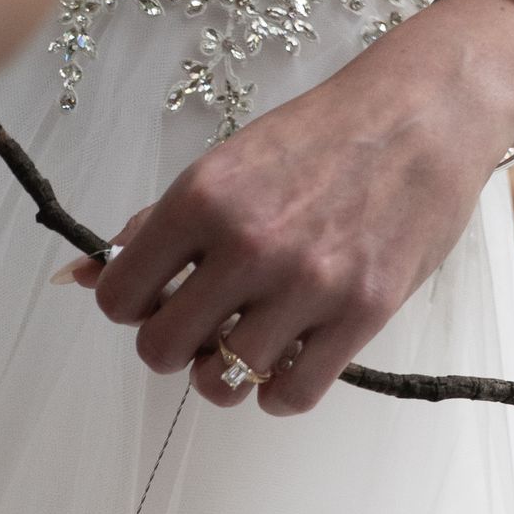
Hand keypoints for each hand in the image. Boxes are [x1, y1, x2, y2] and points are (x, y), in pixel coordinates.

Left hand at [61, 0, 513, 414]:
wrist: (423, 117)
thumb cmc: (323, 138)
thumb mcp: (229, 163)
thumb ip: (162, 223)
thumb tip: (90, 272)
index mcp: (204, 197)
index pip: (121, 297)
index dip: (133, 308)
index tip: (157, 300)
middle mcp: (249, 244)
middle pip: (161, 351)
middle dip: (174, 348)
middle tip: (200, 328)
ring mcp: (306, 286)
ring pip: (221, 385)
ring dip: (224, 377)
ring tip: (245, 345)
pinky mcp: (358, 317)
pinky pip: (289, 397)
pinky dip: (277, 393)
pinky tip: (286, 362)